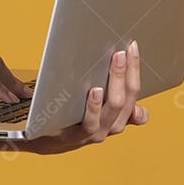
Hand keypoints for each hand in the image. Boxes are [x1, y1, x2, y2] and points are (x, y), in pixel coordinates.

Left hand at [26, 41, 147, 154]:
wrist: (48, 138)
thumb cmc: (74, 112)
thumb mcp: (96, 100)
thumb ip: (110, 86)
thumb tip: (121, 58)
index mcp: (120, 116)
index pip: (135, 94)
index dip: (136, 71)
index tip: (132, 47)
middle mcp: (111, 127)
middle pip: (125, 100)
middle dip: (125, 73)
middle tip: (121, 51)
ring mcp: (95, 133)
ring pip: (112, 110)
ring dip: (114, 85)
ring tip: (113, 64)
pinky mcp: (75, 136)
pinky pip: (89, 124)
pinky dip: (93, 108)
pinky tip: (93, 91)